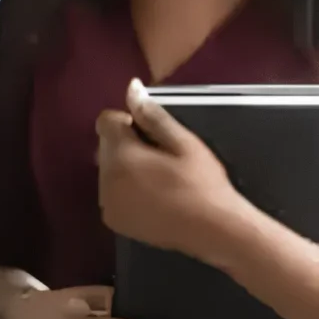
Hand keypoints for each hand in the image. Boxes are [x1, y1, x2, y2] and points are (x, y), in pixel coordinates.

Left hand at [97, 79, 242, 264]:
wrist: (213, 230)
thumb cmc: (203, 183)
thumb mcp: (183, 143)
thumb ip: (152, 115)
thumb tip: (131, 88)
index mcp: (120, 156)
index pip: (105, 122)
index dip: (127, 122)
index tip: (152, 135)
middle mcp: (105, 179)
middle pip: (105, 147)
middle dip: (126, 146)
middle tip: (161, 159)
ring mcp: (107, 202)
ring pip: (107, 171)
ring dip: (124, 168)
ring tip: (159, 180)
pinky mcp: (113, 220)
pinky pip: (111, 194)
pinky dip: (124, 190)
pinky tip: (153, 197)